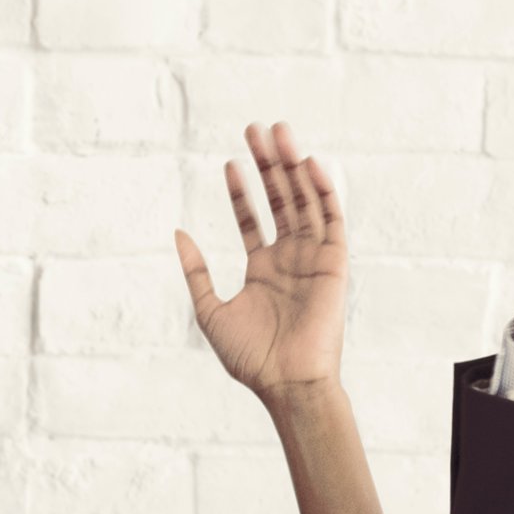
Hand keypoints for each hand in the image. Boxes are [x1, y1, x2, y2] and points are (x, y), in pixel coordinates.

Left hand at [178, 120, 349, 405]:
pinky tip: (309, 164)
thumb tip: (178, 233)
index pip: (253, 220)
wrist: (289, 383)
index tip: (230, 163)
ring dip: (292, 168)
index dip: (241, 191)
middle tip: (256, 130)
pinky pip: (332, 221)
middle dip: (268, 166)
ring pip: (304, 203)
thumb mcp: (210, 311)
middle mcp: (290, 260)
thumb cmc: (252, 358)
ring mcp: (313, 260)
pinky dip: (323, 191)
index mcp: (263, 271)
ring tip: (279, 134)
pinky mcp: (334, 265)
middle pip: (280, 202)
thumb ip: (196, 272)